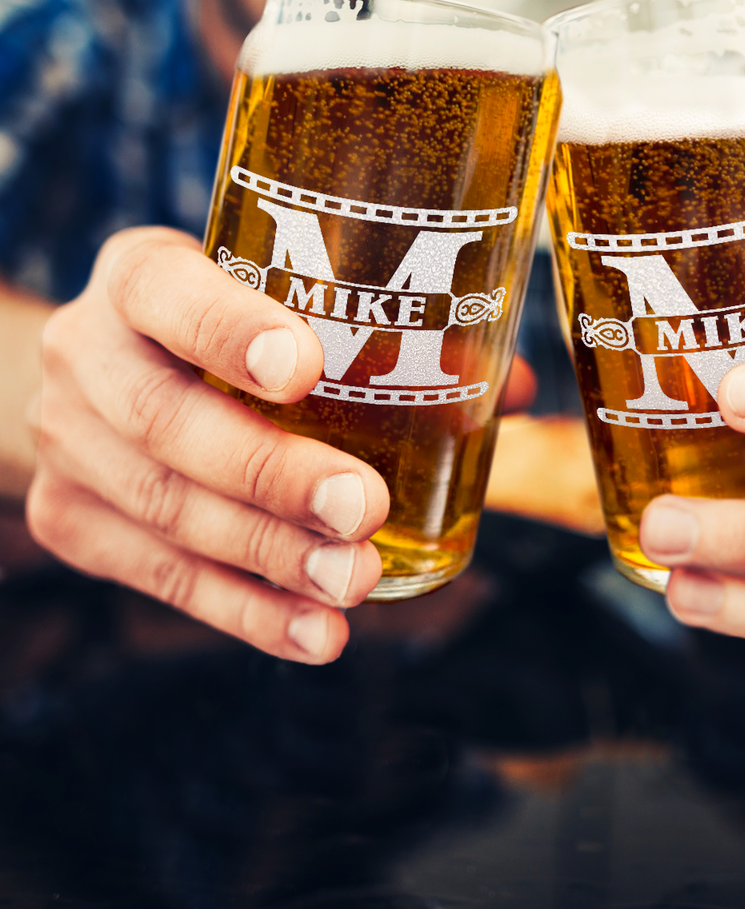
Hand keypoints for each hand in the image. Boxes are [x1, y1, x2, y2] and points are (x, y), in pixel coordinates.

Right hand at [27, 227, 394, 662]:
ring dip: (270, 556)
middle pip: (166, 420)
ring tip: (355, 580)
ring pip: (166, 510)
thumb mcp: (281, 300)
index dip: (227, 331)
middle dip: (270, 473)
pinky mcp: (72, 522)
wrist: (109, 375)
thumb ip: (389, 333)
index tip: (306, 369)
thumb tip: (513, 386)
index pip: (165, 290)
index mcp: (140, 275)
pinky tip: (315, 633)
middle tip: (363, 508)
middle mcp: (86, 352)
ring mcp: (68, 444)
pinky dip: (245, 611)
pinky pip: (159, 577)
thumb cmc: (228, 328)